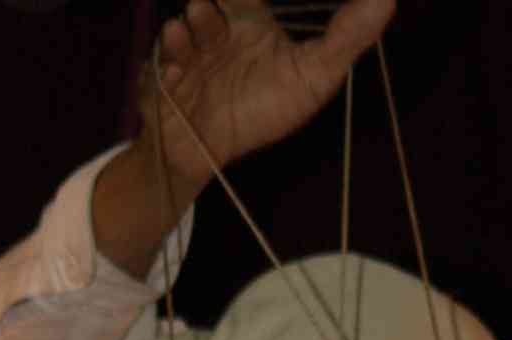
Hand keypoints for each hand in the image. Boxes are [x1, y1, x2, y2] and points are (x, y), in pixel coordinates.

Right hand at [146, 0, 395, 190]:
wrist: (214, 152)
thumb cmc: (263, 108)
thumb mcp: (315, 75)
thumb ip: (348, 37)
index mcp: (248, 15)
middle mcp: (217, 24)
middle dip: (215, 2)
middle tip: (217, 4)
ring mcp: (188, 48)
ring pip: (188, 23)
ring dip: (195, 23)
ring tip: (194, 23)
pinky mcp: (163, 78)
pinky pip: (165, 63)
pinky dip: (173, 59)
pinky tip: (183, 64)